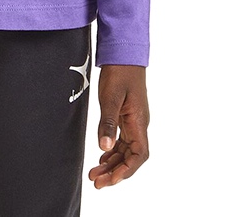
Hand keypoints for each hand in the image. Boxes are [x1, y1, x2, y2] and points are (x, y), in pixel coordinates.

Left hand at [87, 63, 148, 188]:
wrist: (124, 52)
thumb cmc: (120, 71)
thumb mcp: (111, 97)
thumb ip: (108, 123)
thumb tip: (104, 148)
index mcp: (139, 122)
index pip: (139, 155)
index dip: (127, 170)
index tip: (112, 179)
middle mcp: (138, 124)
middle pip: (131, 157)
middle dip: (115, 172)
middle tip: (97, 182)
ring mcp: (132, 120)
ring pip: (125, 150)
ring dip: (112, 163)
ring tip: (95, 174)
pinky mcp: (125, 115)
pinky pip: (121, 140)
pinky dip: (112, 151)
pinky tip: (102, 157)